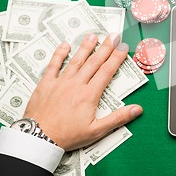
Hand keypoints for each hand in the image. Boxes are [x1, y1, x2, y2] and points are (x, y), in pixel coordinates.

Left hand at [23, 33, 142, 150]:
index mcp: (89, 95)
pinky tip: (64, 46)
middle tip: (113, 36)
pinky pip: (53, 66)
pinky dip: (59, 54)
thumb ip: (118, 118)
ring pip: (76, 60)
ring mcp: (60, 83)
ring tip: (93, 36)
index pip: (106, 71)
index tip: (123, 47)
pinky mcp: (46, 84)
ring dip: (85, 47)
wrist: (38, 138)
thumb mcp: (96, 130)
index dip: (116, 58)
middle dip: (105, 47)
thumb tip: (137, 109)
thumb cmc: (67, 136)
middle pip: (94, 62)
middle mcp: (76, 85)